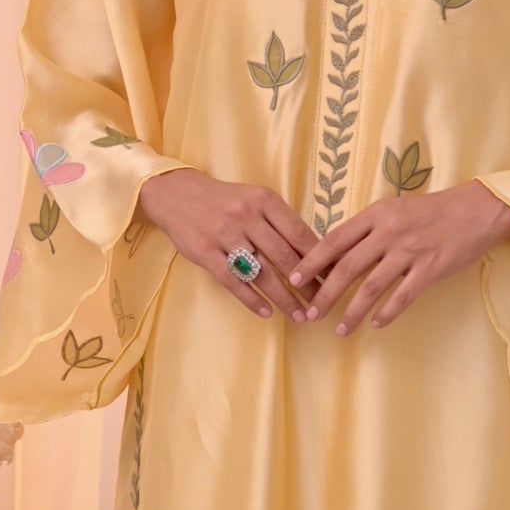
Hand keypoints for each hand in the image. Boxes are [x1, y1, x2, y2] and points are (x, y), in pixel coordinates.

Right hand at [137, 166, 315, 319]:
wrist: (175, 193)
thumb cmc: (223, 200)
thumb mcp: (254, 199)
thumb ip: (279, 222)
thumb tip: (313, 252)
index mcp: (264, 200)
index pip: (299, 233)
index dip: (319, 259)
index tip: (334, 277)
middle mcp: (246, 216)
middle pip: (285, 257)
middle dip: (307, 284)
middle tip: (322, 304)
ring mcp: (224, 235)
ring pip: (262, 273)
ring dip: (284, 298)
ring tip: (299, 315)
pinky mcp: (205, 253)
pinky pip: (233, 282)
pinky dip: (252, 299)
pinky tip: (266, 312)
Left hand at [287, 180, 509, 332]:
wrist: (476, 210)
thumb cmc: (433, 210)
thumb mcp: (395, 209)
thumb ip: (369, 229)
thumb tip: (338, 252)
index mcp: (376, 215)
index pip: (334, 240)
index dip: (312, 261)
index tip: (294, 279)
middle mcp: (389, 232)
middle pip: (347, 267)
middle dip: (325, 294)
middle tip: (310, 313)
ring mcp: (410, 251)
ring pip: (372, 287)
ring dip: (352, 311)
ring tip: (339, 329)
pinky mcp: (430, 269)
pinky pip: (403, 296)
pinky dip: (387, 313)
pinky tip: (375, 325)